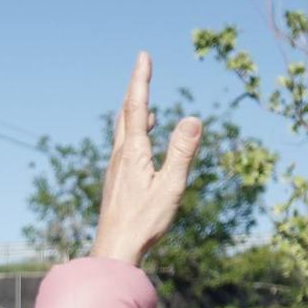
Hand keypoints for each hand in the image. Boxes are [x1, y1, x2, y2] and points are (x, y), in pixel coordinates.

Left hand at [92, 52, 202, 265]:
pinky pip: (123, 148)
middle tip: (141, 67)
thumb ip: (182, 152)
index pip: (138, 107)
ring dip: (133, 111)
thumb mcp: (171, 186)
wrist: (114, 251)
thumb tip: (193, 118)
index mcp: (133, 152)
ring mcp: (115, 170)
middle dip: (135, 89)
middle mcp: (119, 156)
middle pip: (125, 114)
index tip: (143, 56)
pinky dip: (133, 134)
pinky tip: (140, 143)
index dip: (141, 80)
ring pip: (122, 132)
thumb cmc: (144, 222)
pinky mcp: (115, 183)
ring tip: (143, 100)